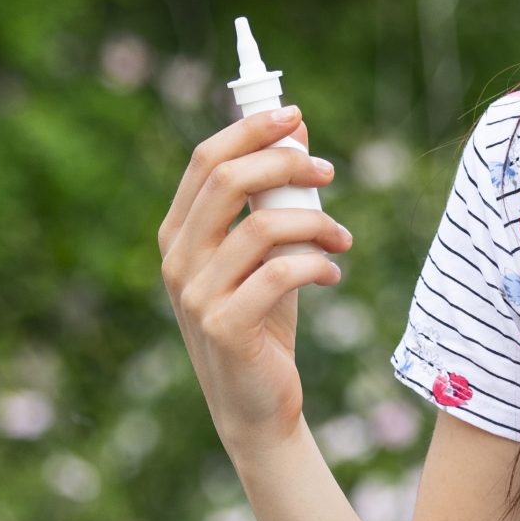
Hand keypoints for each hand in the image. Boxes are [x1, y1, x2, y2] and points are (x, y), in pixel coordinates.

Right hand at [157, 104, 354, 458]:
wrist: (256, 404)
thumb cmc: (262, 320)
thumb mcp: (266, 252)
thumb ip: (272, 198)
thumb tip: (295, 130)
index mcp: (179, 234)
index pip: (205, 160)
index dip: (250, 129)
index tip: (294, 116)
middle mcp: (177, 260)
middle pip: (226, 179)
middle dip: (285, 163)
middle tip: (328, 171)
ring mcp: (196, 295)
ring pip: (262, 227)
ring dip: (316, 222)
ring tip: (342, 239)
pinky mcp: (225, 327)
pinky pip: (280, 273)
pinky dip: (317, 264)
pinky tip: (332, 274)